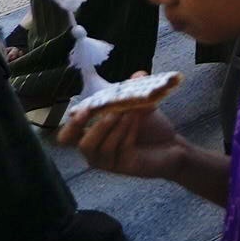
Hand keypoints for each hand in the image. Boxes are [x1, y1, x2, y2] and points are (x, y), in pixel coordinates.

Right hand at [60, 99, 193, 179]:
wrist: (172, 146)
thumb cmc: (150, 128)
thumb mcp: (140, 107)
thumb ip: (136, 91)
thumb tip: (139, 74)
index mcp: (91, 135)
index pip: (67, 136)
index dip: (71, 125)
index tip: (84, 110)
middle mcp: (95, 151)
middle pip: (81, 144)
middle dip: (94, 126)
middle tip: (110, 111)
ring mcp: (108, 161)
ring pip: (100, 147)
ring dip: (114, 127)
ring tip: (129, 112)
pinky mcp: (123, 166)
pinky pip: (119, 149)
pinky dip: (127, 132)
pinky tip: (136, 121)